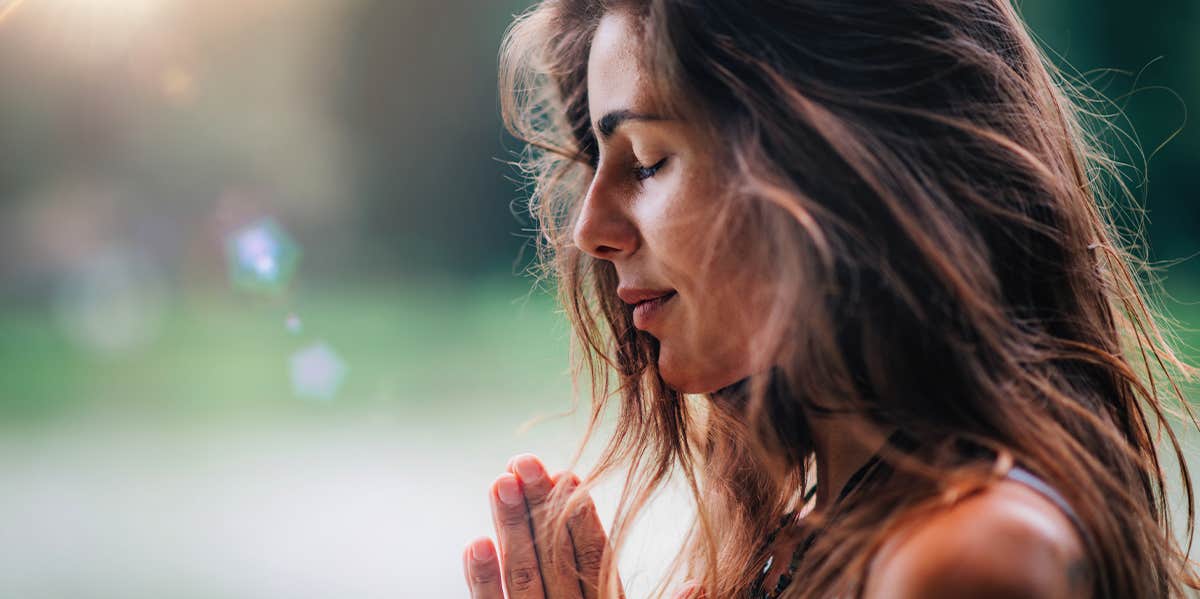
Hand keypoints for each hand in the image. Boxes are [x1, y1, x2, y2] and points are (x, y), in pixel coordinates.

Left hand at [462, 453, 622, 598]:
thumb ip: (590, 562)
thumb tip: (572, 489)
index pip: (593, 556)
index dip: (581, 515)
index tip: (566, 474)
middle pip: (555, 557)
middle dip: (539, 506)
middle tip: (525, 462)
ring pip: (524, 575)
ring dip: (512, 526)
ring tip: (501, 483)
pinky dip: (484, 577)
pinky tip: (477, 544)